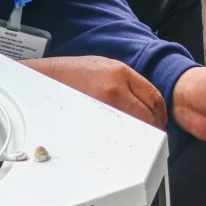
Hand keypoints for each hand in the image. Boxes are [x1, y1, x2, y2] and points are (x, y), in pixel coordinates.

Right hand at [19, 56, 166, 127]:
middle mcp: (116, 89)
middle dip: (153, 126)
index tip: (160, 120)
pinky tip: (120, 138)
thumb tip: (147, 104)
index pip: (154, 97)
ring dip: (140, 134)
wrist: (45, 79)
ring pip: (135, 126)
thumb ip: (129, 83)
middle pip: (148, 115)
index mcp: (121, 73)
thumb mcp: (106, 67)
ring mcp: (105, 106)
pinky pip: (117, 133)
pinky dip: (123, 137)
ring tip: (137, 137)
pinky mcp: (93, 120)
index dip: (161, 112)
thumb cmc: (73, 73)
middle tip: (152, 133)